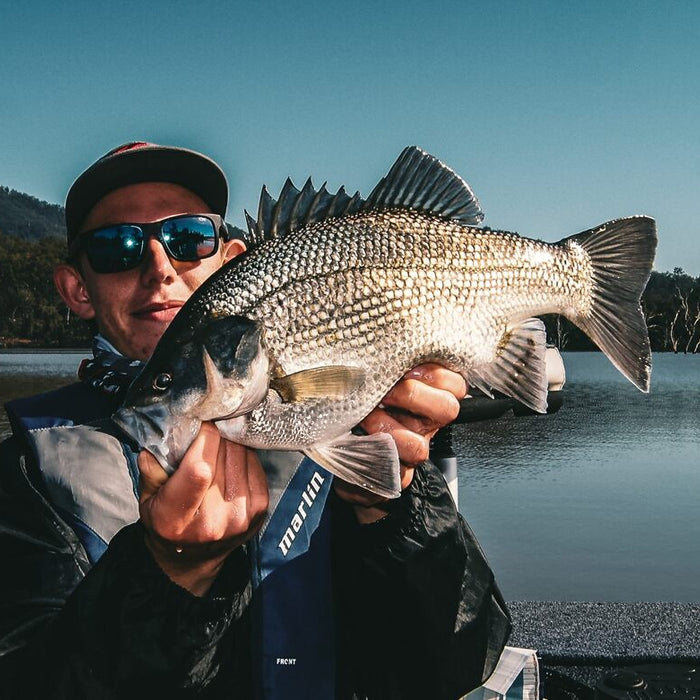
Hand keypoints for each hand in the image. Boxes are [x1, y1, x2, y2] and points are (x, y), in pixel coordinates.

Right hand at [138, 422, 268, 595]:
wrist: (192, 558)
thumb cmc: (167, 522)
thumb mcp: (147, 499)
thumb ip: (151, 469)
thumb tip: (161, 437)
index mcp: (176, 520)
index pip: (199, 470)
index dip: (204, 439)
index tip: (201, 424)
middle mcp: (212, 523)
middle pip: (223, 458)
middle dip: (216, 437)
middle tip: (208, 433)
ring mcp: (240, 518)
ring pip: (241, 456)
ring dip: (230, 444)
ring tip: (217, 449)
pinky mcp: (259, 510)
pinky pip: (254, 464)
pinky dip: (243, 455)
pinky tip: (230, 461)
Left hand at [334, 363, 465, 521]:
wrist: (345, 452)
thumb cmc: (363, 407)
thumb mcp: (377, 379)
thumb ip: (387, 364)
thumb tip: (376, 340)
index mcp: (429, 398)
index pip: (455, 384)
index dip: (435, 374)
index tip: (407, 369)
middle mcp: (426, 425)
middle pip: (446, 409)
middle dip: (412, 395)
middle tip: (385, 392)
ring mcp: (414, 452)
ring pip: (417, 445)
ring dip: (387, 428)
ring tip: (365, 418)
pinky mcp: (395, 477)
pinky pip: (394, 474)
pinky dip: (372, 457)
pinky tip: (357, 443)